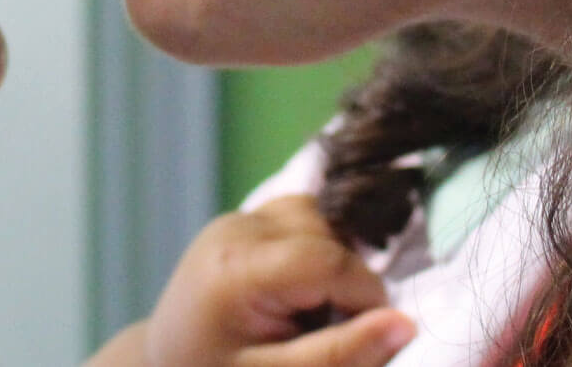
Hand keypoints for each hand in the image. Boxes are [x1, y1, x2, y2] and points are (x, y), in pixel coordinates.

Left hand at [144, 196, 415, 366]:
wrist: (163, 363)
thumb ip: (339, 354)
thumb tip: (407, 324)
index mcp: (237, 268)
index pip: (329, 261)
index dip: (366, 298)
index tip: (371, 338)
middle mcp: (235, 230)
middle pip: (328, 235)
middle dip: (346, 284)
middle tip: (322, 334)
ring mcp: (236, 219)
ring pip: (320, 219)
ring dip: (332, 263)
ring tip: (307, 313)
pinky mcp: (242, 221)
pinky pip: (301, 219)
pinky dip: (314, 250)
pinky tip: (299, 291)